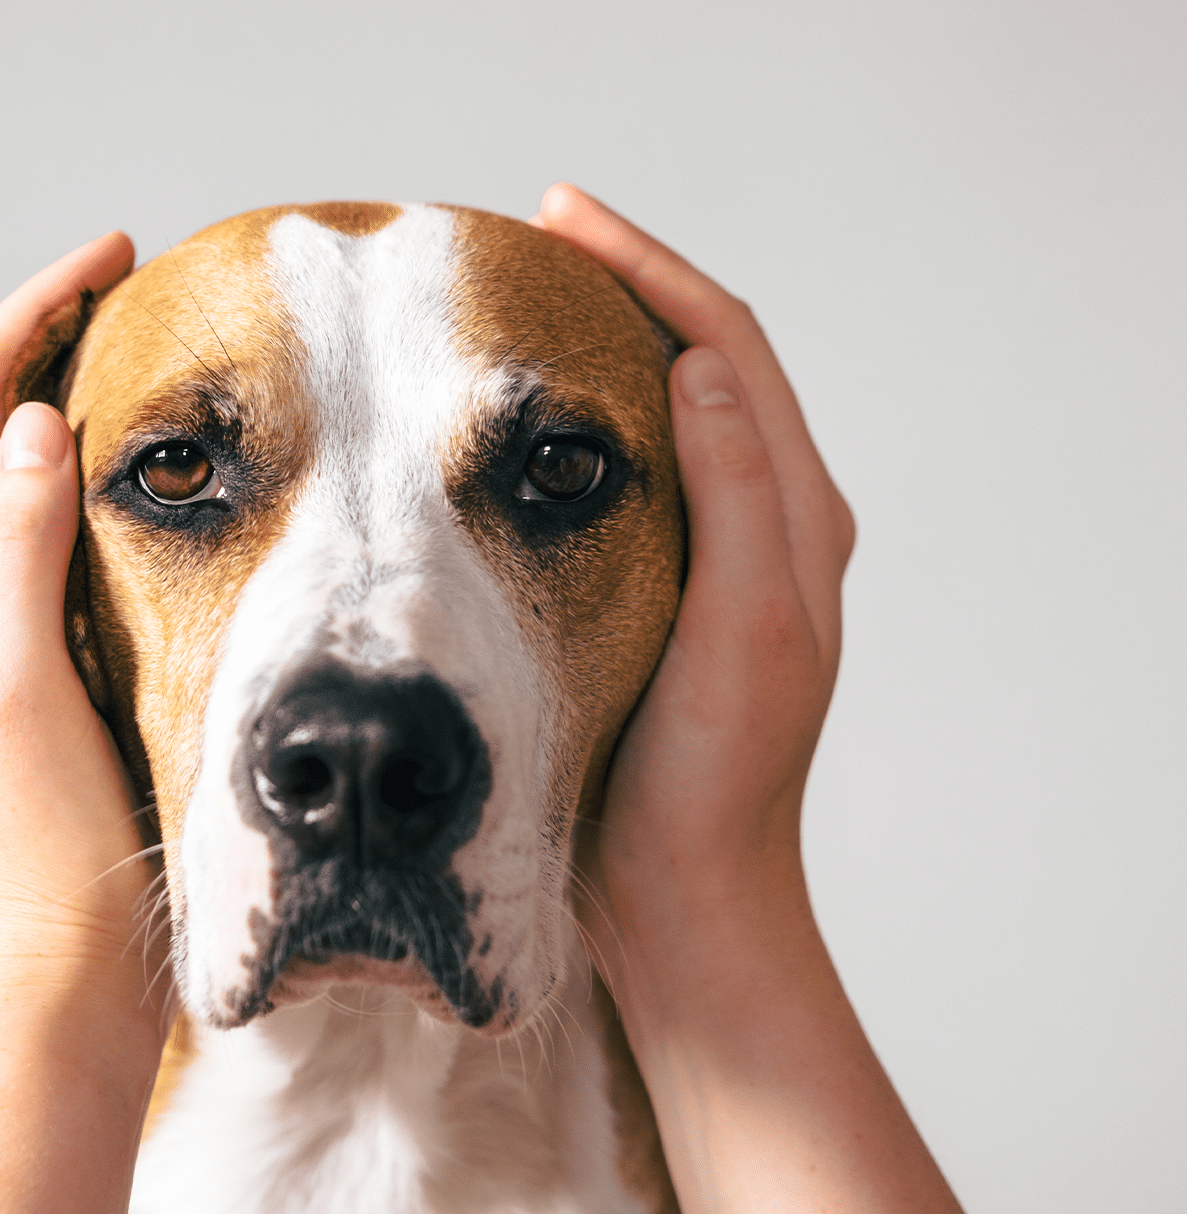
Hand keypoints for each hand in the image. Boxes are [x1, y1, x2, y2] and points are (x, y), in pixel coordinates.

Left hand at [0, 231, 154, 961]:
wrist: (59, 937)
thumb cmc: (46, 825)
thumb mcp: (24, 678)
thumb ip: (19, 548)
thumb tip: (33, 421)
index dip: (34, 311)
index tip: (115, 257)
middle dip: (47, 331)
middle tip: (133, 283)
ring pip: (11, 462)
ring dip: (63, 388)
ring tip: (141, 348)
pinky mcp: (30, 640)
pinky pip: (44, 517)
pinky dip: (87, 462)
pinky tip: (147, 467)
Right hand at [538, 184, 853, 954]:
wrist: (684, 891)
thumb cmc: (714, 779)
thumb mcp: (745, 634)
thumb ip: (741, 500)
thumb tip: (695, 369)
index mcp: (796, 518)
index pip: (727, 349)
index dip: (651, 270)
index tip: (562, 219)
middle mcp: (764, 521)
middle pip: (700, 359)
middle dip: (625, 284)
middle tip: (535, 234)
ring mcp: (708, 553)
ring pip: (658, 410)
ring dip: (601, 343)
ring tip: (525, 300)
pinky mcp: (655, 586)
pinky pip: (621, 472)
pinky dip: (576, 420)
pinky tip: (519, 418)